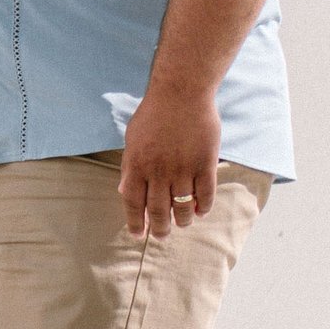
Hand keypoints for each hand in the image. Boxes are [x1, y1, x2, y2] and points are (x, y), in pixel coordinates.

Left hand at [118, 87, 219, 238]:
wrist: (181, 93)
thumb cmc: (154, 114)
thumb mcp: (132, 138)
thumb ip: (130, 165)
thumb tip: (124, 190)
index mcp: (137, 164)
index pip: (133, 202)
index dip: (135, 221)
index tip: (137, 234)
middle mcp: (159, 171)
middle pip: (158, 210)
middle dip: (160, 228)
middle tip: (162, 235)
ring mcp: (183, 169)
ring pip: (183, 207)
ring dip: (183, 220)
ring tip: (182, 224)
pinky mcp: (205, 164)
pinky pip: (206, 195)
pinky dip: (203, 207)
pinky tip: (201, 212)